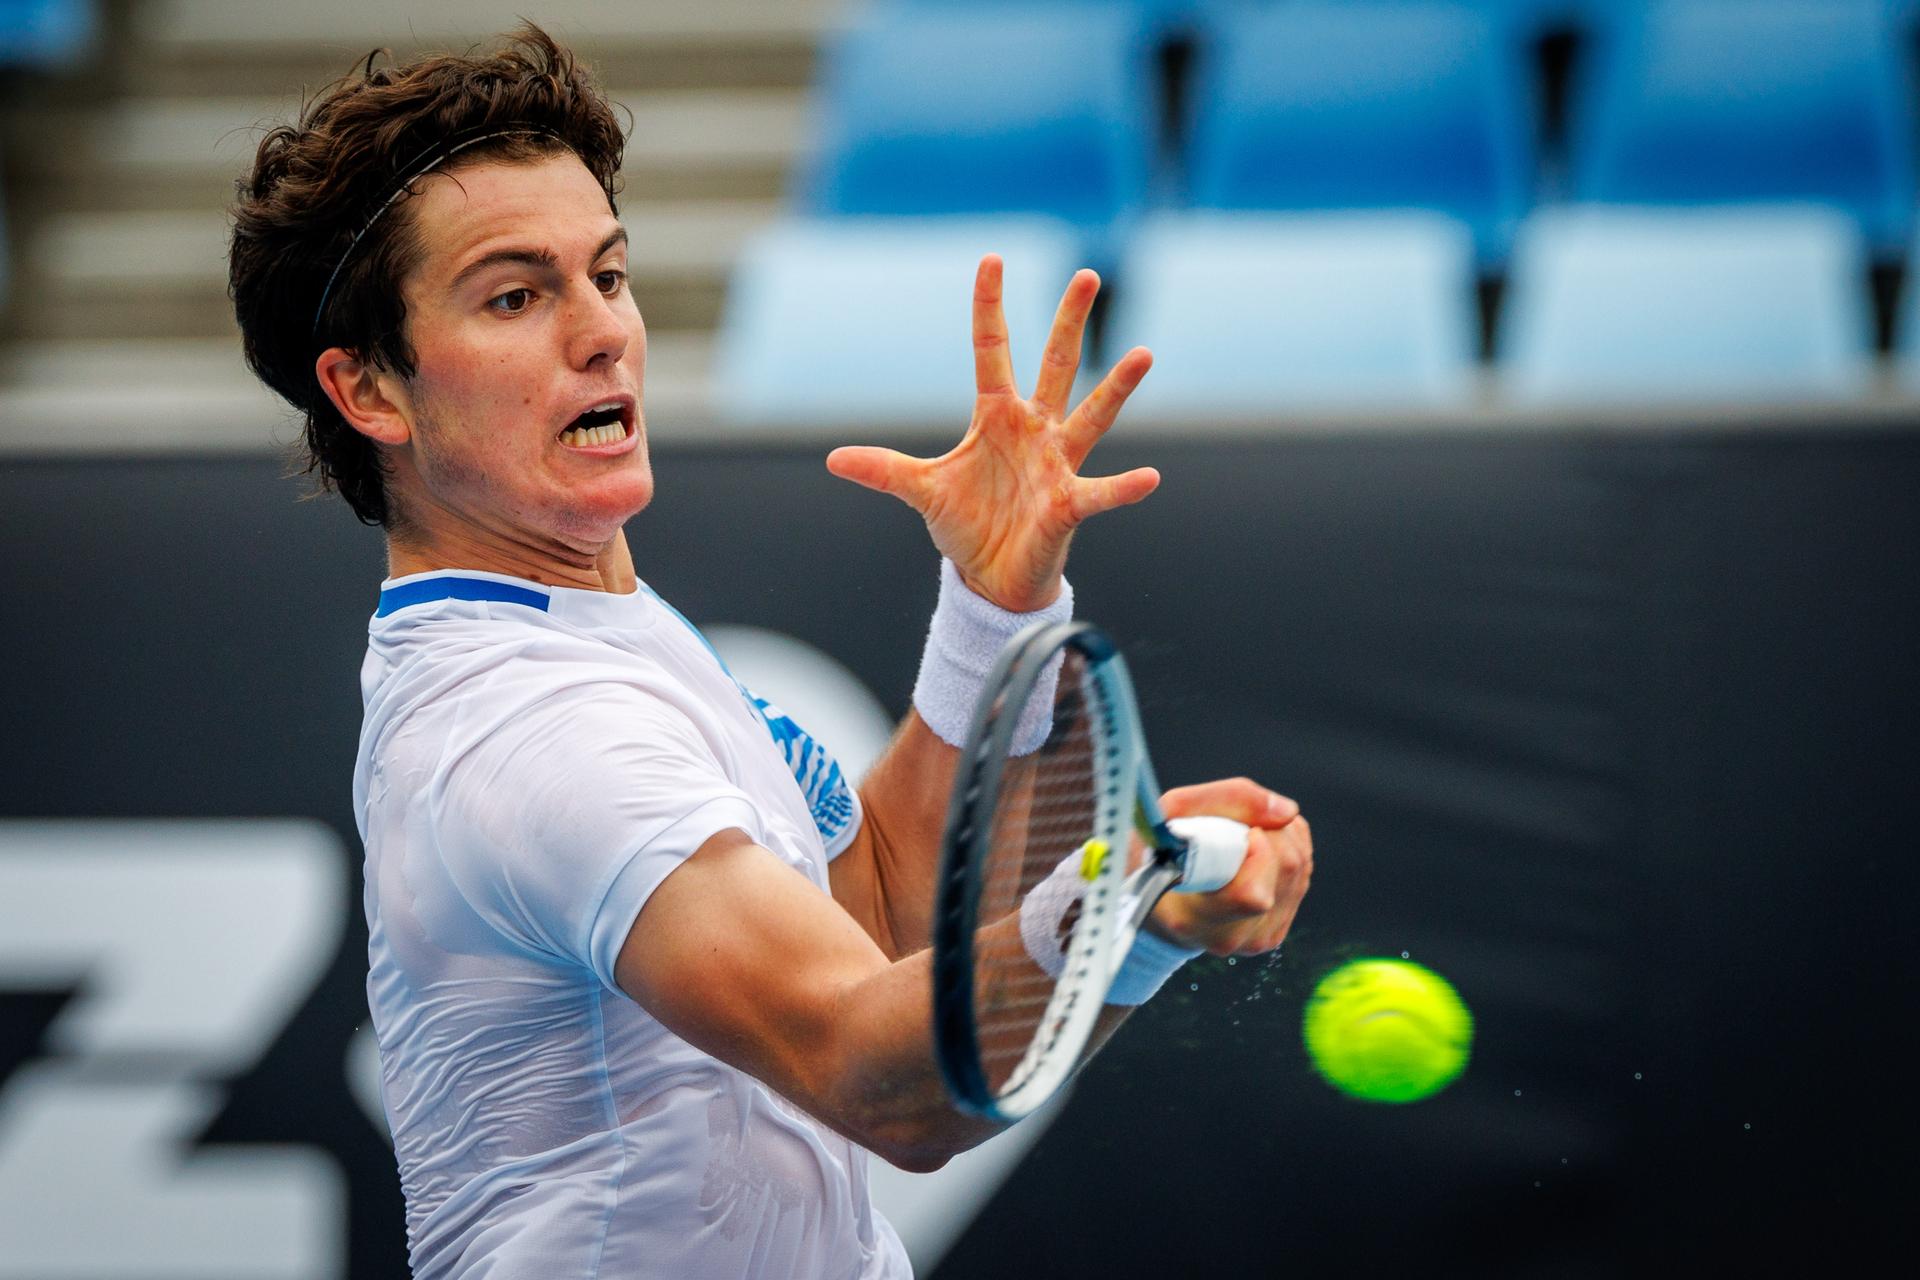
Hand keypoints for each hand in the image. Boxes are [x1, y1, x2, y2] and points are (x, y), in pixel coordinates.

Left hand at [825, 255, 1160, 611]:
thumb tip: (834, 459)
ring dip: (1117, 388)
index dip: (989, 306)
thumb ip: (885, 471)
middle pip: (1055, 365)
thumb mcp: (922, 491)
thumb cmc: (968, 525)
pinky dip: (1124, 488)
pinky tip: (1149, 478)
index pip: (992, 349)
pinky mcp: (1068, 505)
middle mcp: (1034, 430)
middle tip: (1086, 274)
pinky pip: (1100, 493)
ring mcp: (1056, 464)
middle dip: (1068, 321)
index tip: (992, 259)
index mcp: (997, 416)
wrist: (993, 576)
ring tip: (1144, 354)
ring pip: (1091, 417)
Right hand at [1147, 778, 1312, 956]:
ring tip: (1243, 838)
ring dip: (1280, 837)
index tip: (1238, 831)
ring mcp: (1253, 940)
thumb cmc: (1157, 852)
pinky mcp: (1271, 934)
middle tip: (1237, 827)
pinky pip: (1301, 877)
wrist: (1154, 897)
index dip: (1257, 850)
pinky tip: (1256, 854)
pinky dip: (1286, 852)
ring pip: (1299, 868)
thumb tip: (1287, 812)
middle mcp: (1225, 937)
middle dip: (1270, 830)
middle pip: (1287, 868)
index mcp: (1191, 917)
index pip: (1251, 893)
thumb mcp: (1172, 812)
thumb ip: (1228, 799)